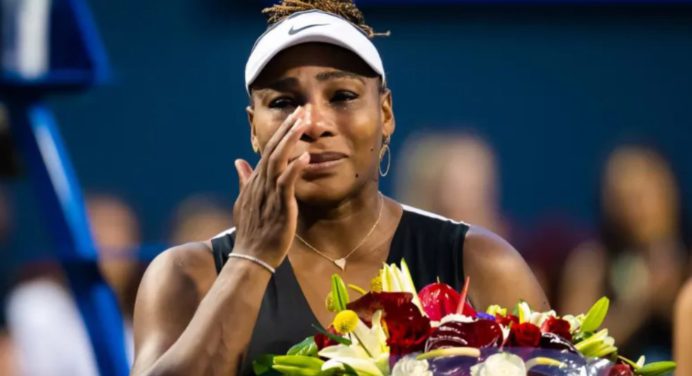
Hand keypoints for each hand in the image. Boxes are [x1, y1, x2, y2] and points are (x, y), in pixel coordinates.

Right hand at [231, 106, 309, 267]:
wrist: (251, 257)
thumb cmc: (253, 231)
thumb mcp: (246, 201)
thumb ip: (244, 180)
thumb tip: (238, 161)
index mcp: (256, 181)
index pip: (269, 150)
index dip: (282, 132)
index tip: (295, 115)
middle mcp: (261, 184)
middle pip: (274, 149)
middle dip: (288, 128)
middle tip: (303, 109)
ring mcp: (269, 194)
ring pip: (279, 160)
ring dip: (291, 140)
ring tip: (304, 122)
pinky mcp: (279, 207)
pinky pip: (286, 184)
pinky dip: (295, 169)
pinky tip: (306, 157)